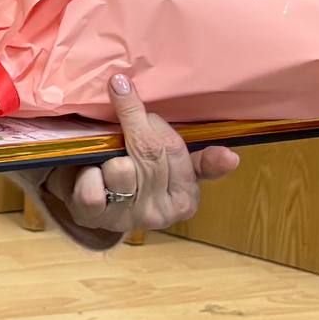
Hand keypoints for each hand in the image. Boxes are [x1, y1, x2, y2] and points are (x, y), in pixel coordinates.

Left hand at [60, 75, 239, 236]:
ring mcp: (126, 218)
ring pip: (122, 169)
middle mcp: (159, 214)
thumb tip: (232, 157)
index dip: (152, 123)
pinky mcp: (94, 218)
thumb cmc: (134, 175)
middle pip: (149, 153)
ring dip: (108, 153)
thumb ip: (199, 160)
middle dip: (131, 126)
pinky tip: (88, 172)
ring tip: (105, 155)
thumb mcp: (169, 167)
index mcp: (185, 200)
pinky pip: (92, 189)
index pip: (175, 149)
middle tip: (120, 111)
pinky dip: (86, 173)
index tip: (135, 101)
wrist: (88, 202)